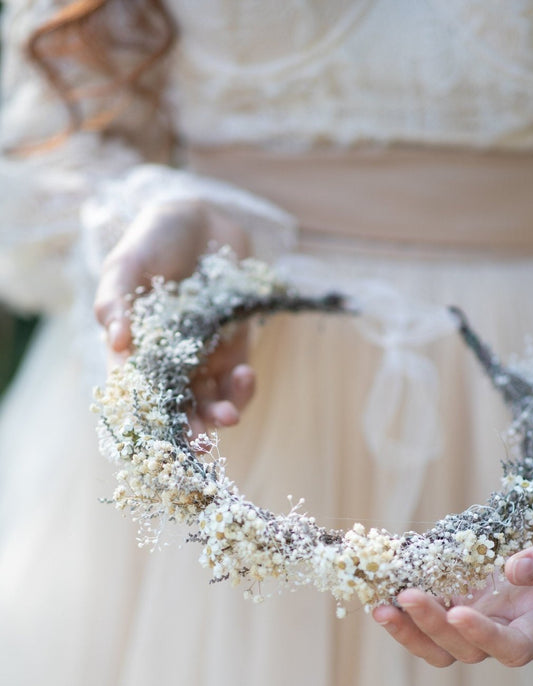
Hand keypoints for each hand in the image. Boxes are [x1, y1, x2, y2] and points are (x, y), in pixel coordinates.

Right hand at [94, 199, 255, 434]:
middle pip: (177, 409)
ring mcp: (204, 360)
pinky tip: (246, 376)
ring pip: (211, 403)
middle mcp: (169, 364)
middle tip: (200, 444)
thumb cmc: (152, 241)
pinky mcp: (235, 351)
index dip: (146, 421)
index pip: (136, 396)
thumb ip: (115, 299)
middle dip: (189, 431)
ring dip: (219, 416)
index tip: (156, 438)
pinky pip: (238, 382)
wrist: (200, 222)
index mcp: (134, 353)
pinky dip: (243, 387)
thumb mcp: (126, 264)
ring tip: (227, 417)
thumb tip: (115, 340)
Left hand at [372, 485, 532, 667]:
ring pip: (441, 645)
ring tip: (382, 607)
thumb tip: (517, 572)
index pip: (515, 648)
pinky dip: (406, 610)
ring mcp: (484, 614)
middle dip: (435, 628)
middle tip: (408, 595)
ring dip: (411, 631)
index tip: (459, 612)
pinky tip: (383, 590)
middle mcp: (511, 624)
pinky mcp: (462, 595)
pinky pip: (430, 615)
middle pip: (468, 651)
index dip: (486, 638)